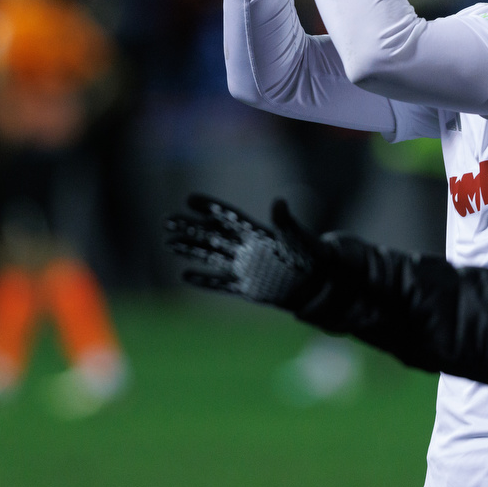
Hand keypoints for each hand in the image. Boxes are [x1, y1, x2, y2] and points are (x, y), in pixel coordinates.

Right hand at [165, 195, 325, 308]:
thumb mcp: (299, 237)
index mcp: (258, 233)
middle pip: (213, 235)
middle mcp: (247, 249)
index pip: (230, 218)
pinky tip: (185, 274)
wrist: (320, 282)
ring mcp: (245, 268)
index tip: (190, 198)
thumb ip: (286, 222)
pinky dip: (204, 280)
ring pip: (212, 256)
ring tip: (168, 241)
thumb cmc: (312, 255)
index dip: (211, 208)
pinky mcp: (247, 288)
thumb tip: (279, 202)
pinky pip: (221, 283)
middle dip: (190, 227)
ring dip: (191, 249)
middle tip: (167, 220)